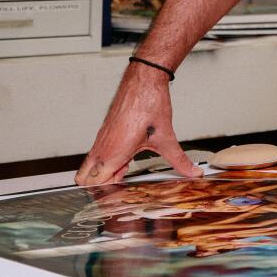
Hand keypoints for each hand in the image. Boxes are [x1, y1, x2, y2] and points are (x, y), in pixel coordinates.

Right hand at [76, 61, 198, 185]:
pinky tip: (126, 160)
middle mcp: (102, 147)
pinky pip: (97, 155)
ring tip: (125, 173)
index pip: (94, 183)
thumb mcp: (166, 138)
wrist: (143, 79)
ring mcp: (101, 140)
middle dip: (97, 187)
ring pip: (89, 167)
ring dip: (104, 174)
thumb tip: (193, 172)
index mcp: (113, 153)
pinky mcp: (104, 133)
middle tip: (119, 187)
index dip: (104, 194)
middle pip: (83, 178)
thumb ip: (179, 160)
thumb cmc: (149, 104)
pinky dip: (107, 162)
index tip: (119, 197)